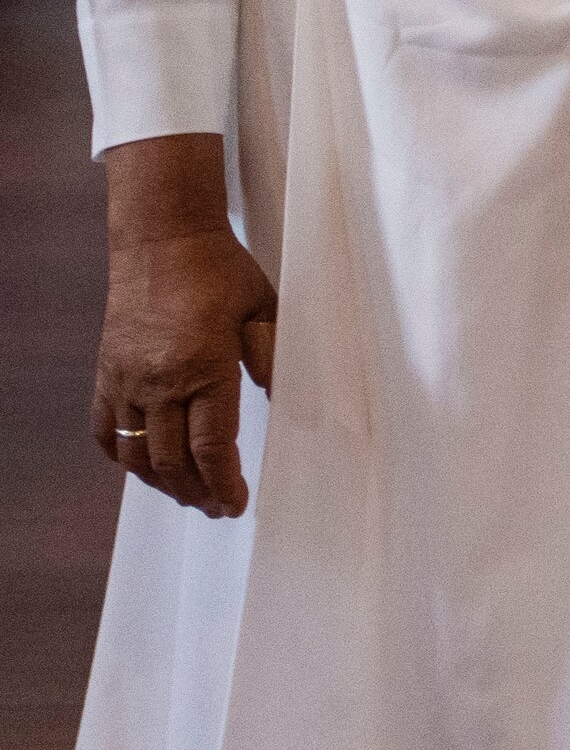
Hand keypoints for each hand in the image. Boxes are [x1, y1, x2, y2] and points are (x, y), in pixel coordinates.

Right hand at [94, 139, 274, 519]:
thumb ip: (274, 358)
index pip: (211, 445)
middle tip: (218, 509)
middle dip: (197, 492)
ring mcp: (127, 379)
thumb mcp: (265, 310)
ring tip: (187, 496)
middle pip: (171, 460)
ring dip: (160, 483)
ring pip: (134, 454)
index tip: (236, 506)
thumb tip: (283, 403)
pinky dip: (121, 456)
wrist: (162, 240)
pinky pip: (105, 429)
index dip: (224, 483)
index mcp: (204, 367)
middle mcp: (159, 381)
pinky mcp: (107, 372)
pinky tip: (141, 468)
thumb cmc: (221, 271)